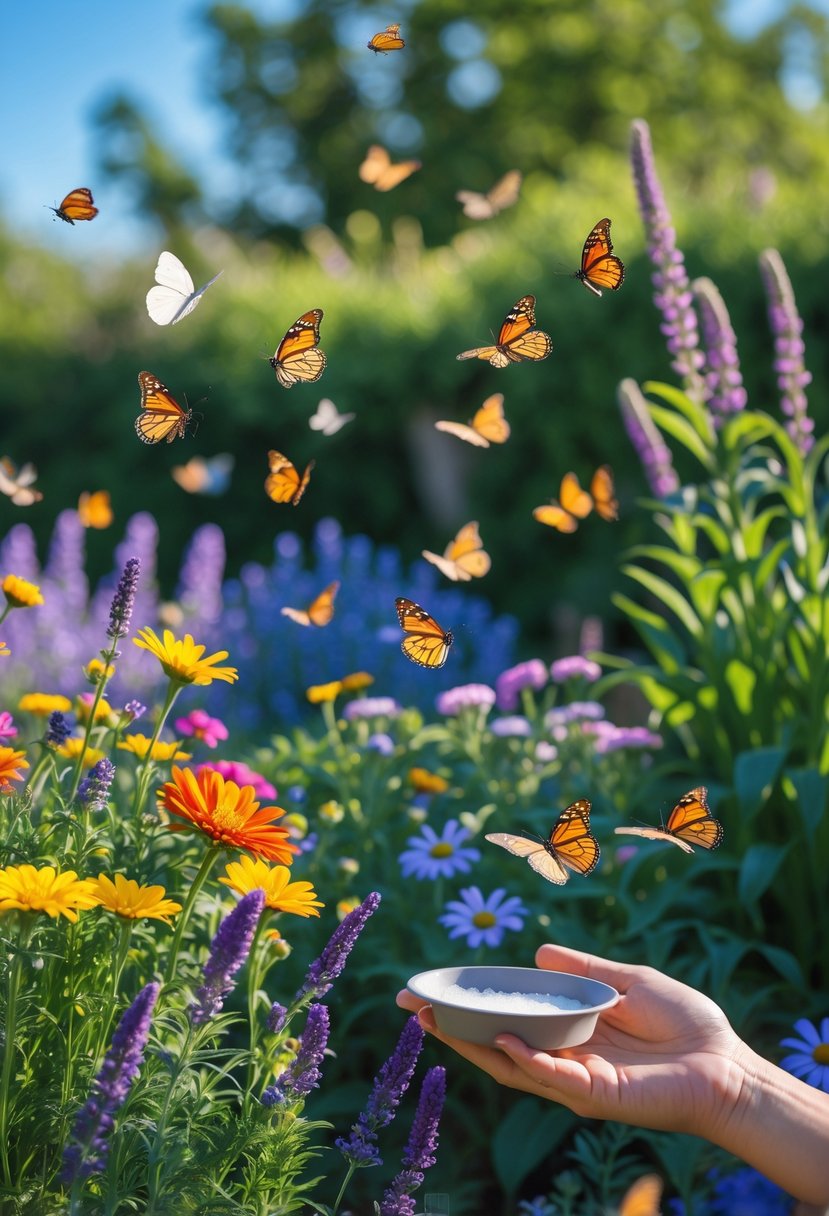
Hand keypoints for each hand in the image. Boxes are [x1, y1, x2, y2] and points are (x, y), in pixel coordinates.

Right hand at [397, 942, 747, 1139]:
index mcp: (569, 1031)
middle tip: (412, 1004)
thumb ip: (582, 970)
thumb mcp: (627, 982)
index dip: (473, 1004)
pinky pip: (552, 1077)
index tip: (436, 986)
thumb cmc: (685, 1024)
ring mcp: (576, 1080)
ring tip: (435, 1020)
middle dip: (453, 1027)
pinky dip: (526, 1059)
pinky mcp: (596, 1095)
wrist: (727, 1064)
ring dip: (473, 1044)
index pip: (510, 1018)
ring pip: (512, 1065)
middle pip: (496, 1045)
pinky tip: (504, 1039)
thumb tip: (536, 952)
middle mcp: (564, 1058)